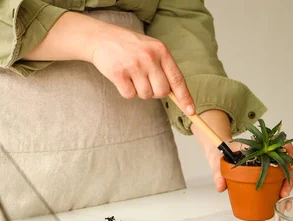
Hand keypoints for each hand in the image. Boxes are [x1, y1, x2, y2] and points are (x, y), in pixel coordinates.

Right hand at [22, 12, 195, 113]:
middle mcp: (149, 57)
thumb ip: (165, 69)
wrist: (102, 38)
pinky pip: (130, 95)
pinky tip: (123, 78)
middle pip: (162, 92)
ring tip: (132, 76)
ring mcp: (134, 65)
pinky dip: (127, 91)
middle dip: (155, 92)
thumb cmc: (131, 47)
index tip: (191, 111)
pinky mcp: (119, 73)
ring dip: (139, 91)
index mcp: (161, 51)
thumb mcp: (152, 50)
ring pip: (145, 95)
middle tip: (145, 81)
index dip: (185, 98)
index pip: (177, 79)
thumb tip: (178, 95)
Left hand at [191, 110, 292, 196]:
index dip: (289, 153)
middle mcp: (265, 155)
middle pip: (285, 164)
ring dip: (286, 188)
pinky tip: (281, 203)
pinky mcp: (264, 175)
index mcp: (257, 146)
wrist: (218, 152)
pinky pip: (276, 182)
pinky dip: (281, 193)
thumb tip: (221, 186)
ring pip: (283, 175)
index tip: (290, 164)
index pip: (280, 144)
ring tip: (285, 203)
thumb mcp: (218, 161)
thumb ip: (218, 173)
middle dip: (288, 179)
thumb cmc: (221, 153)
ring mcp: (266, 165)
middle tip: (283, 194)